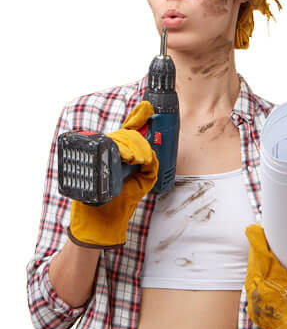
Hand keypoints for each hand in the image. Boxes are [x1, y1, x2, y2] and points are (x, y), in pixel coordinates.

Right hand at [67, 101, 158, 248]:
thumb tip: (153, 155)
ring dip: (133, 146)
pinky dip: (121, 150)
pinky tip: (129, 157)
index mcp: (120, 154)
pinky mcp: (92, 159)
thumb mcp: (142, 183)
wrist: (102, 221)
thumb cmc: (121, 202)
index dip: (137, 116)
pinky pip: (108, 148)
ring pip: (119, 139)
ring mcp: (99, 154)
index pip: (128, 130)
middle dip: (139, 142)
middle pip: (126, 134)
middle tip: (143, 158)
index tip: (147, 107)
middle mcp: (109, 151)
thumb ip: (150, 168)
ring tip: (138, 160)